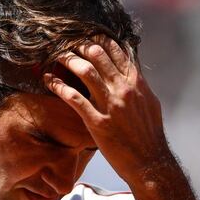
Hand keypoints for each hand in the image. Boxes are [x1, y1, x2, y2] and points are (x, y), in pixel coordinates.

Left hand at [44, 36, 172, 182]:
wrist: (150, 162)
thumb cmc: (149, 135)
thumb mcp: (150, 103)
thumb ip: (139, 86)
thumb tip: (132, 72)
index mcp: (136, 83)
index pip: (116, 51)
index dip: (98, 39)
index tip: (86, 36)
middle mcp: (124, 90)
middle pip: (98, 55)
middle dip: (80, 46)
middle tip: (67, 44)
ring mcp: (111, 105)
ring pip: (85, 72)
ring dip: (68, 60)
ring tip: (57, 56)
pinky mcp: (98, 122)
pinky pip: (74, 98)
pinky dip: (59, 86)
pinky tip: (48, 80)